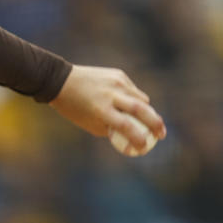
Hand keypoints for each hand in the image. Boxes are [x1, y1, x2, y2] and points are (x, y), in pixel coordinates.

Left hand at [49, 65, 165, 150]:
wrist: (61, 81)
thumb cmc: (74, 108)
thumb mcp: (89, 123)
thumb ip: (111, 129)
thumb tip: (131, 136)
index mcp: (101, 109)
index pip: (126, 126)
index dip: (138, 139)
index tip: (144, 148)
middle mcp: (110, 94)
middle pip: (142, 109)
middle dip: (156, 124)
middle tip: (161, 135)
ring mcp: (116, 82)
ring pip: (141, 98)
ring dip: (147, 111)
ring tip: (146, 121)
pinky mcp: (118, 74)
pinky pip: (133, 90)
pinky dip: (135, 99)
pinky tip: (128, 105)